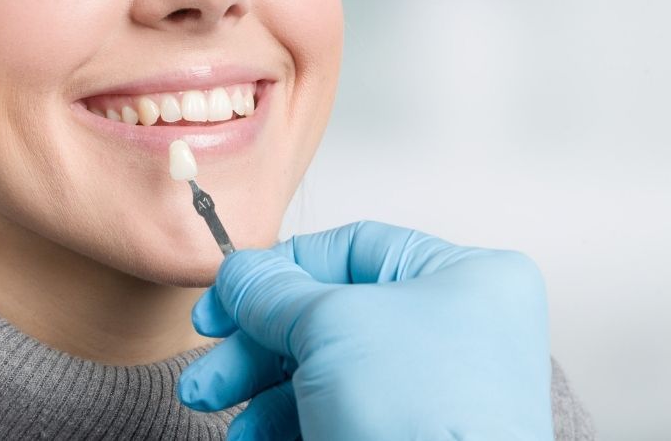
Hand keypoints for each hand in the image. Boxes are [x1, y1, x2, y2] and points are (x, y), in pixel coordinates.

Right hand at [178, 221, 552, 440]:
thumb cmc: (417, 412)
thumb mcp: (330, 326)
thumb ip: (274, 291)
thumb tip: (239, 271)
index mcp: (466, 277)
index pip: (352, 248)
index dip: (278, 268)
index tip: (223, 296)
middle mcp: (458, 327)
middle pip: (330, 312)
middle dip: (254, 340)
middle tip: (204, 363)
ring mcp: (438, 387)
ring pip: (328, 367)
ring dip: (258, 386)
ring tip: (207, 405)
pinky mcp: (414, 434)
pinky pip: (341, 412)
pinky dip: (288, 419)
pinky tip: (251, 436)